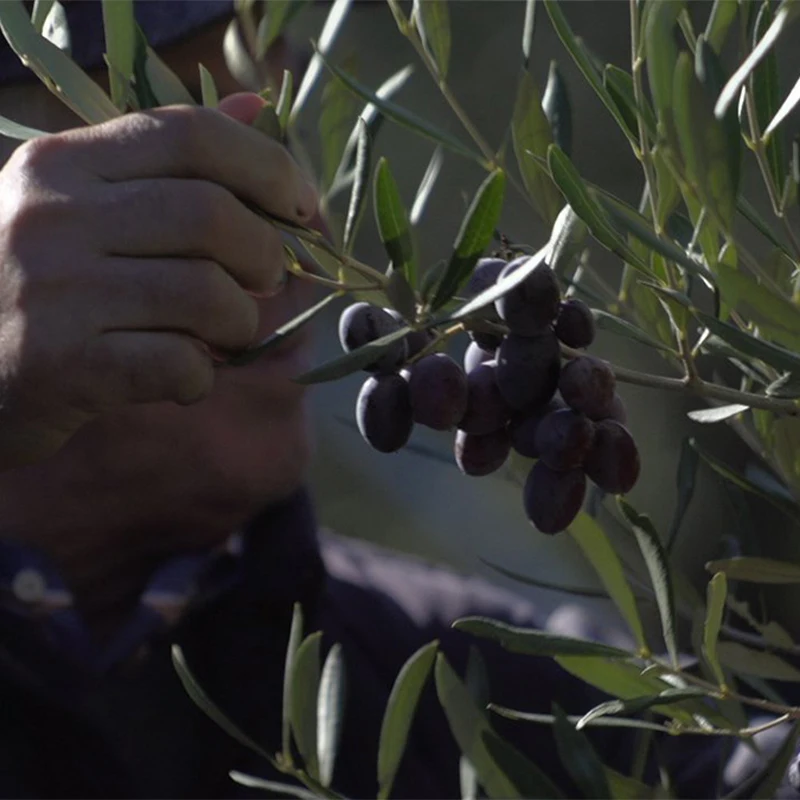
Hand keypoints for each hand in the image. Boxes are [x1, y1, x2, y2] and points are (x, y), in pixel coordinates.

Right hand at [0, 92, 316, 467]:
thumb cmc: (44, 284)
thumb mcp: (88, 204)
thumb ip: (170, 159)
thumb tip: (258, 108)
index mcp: (64, 163)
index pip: (190, 134)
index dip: (268, 167)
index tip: (302, 206)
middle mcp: (52, 216)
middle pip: (210, 216)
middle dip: (265, 255)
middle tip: (266, 280)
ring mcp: (54, 291)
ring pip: (205, 295)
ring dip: (240, 324)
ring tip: (224, 334)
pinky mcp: (61, 364)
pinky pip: (180, 365)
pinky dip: (202, 376)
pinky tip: (184, 375)